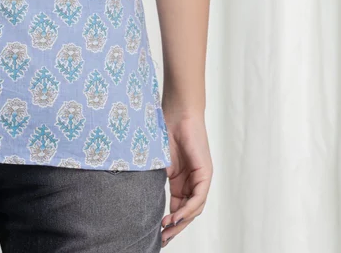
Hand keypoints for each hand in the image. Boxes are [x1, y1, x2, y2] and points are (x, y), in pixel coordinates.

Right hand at [159, 110, 212, 245]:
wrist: (176, 111)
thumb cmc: (163, 129)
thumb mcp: (158, 162)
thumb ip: (157, 180)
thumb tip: (144, 199)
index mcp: (181, 180)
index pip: (178, 207)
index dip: (169, 221)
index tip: (157, 232)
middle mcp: (193, 181)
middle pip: (187, 211)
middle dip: (175, 227)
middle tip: (162, 239)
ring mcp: (201, 177)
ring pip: (194, 208)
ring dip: (181, 221)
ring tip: (167, 230)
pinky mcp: (205, 172)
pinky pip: (198, 197)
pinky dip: (188, 209)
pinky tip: (176, 217)